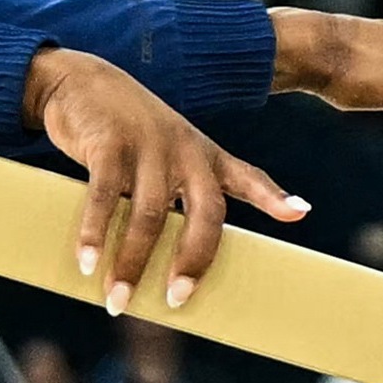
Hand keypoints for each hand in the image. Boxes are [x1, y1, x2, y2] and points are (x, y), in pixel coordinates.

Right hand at [28, 50, 303, 308]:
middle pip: (203, 212)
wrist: (82, 81)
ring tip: (117, 301)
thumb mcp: (170, 152)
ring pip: (149, 215)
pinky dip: (95, 233)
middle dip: (192, 260)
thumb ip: (188, 191)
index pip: (247, 177)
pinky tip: (86, 262)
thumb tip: (185, 250)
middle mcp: (184, 150)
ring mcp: (148, 146)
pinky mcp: (108, 143)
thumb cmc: (131, 132)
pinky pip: (104, 196)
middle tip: (176, 301)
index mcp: (204, 156)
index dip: (273, 197)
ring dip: (131, 262)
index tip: (300, 213)